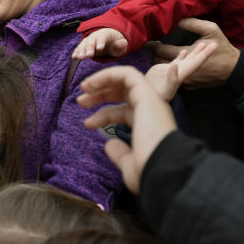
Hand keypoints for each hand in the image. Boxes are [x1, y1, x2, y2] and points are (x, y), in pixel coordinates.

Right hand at [72, 28, 127, 59]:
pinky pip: (80, 48)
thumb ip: (121, 45)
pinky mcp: (85, 45)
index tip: (100, 48)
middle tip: (88, 55)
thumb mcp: (121, 44)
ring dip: (81, 50)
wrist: (109, 39)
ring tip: (79, 57)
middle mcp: (95, 35)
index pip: (103, 37)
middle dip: (89, 48)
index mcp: (105, 34)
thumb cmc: (116, 43)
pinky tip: (74, 57)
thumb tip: (122, 43)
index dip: (101, 42)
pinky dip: (77, 52)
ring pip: (84, 44)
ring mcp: (89, 40)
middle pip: (91, 40)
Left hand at [78, 66, 176, 193]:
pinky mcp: (147, 93)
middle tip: (80, 101)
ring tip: (84, 87)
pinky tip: (91, 84)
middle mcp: (151, 110)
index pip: (124, 112)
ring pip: (126, 79)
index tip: (87, 123)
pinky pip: (127, 74)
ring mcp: (150, 100)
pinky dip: (108, 75)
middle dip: (100, 94)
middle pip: (124, 93)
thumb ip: (120, 153)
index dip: (103, 115)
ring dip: (103, 80)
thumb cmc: (148, 170)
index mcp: (148, 125)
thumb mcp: (129, 165)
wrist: (163, 167)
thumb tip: (109, 144)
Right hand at [144, 39, 217, 100]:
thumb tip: (174, 67)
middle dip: (203, 51)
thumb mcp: (165, 90)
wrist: (148, 100)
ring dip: (194, 52)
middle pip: (195, 60)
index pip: (197, 62)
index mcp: (182, 74)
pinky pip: (176, 61)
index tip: (215, 46)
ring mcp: (173, 71)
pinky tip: (183, 51)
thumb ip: (171, 79)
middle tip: (214, 43)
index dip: (205, 54)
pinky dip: (181, 55)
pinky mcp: (165, 71)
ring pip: (187, 60)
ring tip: (201, 44)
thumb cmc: (157, 97)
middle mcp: (180, 72)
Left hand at [145, 18, 237, 90]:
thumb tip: (177, 20)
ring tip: (157, 53)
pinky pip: (173, 78)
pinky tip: (167, 63)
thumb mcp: (211, 29)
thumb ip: (193, 24)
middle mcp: (183, 68)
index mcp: (187, 54)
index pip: (162, 50)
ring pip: (165, 71)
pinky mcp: (188, 86)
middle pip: (159, 62)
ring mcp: (185, 79)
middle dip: (153, 54)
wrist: (233, 70)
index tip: (148, 40)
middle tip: (150, 46)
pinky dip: (168, 70)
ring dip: (160, 62)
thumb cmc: (222, 48)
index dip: (153, 45)